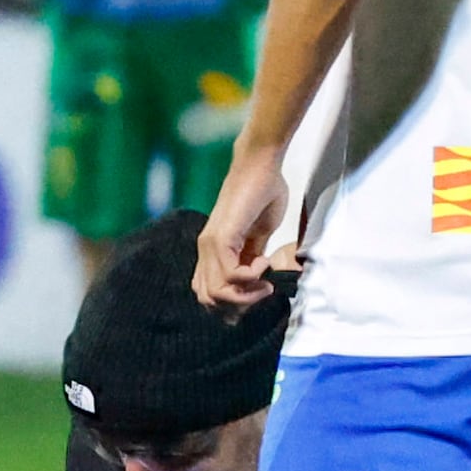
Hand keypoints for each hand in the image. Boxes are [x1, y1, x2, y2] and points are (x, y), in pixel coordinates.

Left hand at [196, 150, 293, 309]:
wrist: (260, 165)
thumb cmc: (263, 193)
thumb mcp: (259, 236)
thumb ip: (252, 258)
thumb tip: (256, 281)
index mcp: (212, 251)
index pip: (208, 293)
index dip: (232, 304)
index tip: (259, 293)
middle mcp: (205, 250)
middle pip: (209, 300)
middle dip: (239, 304)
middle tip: (263, 290)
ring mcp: (210, 244)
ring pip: (216, 292)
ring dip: (246, 293)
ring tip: (265, 278)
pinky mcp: (221, 237)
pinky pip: (230, 275)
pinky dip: (251, 277)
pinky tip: (264, 262)